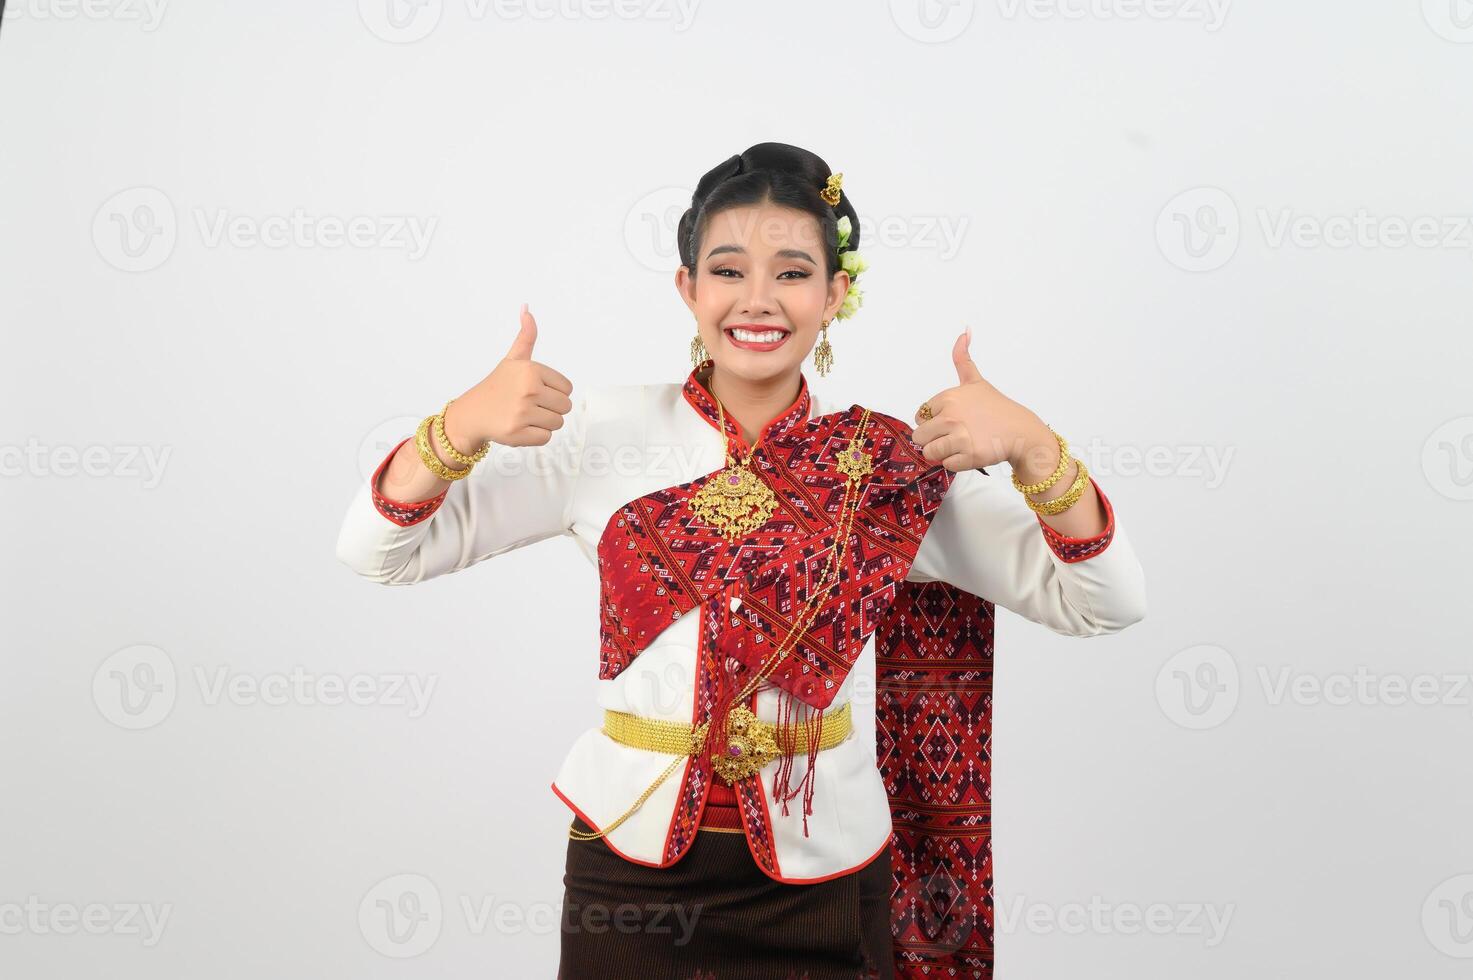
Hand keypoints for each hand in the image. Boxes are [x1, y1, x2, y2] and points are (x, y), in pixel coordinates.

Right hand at [443, 303, 574, 448]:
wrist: (471, 414)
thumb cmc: (496, 386)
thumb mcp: (512, 359)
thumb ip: (526, 336)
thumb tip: (527, 308)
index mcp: (531, 370)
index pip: (567, 388)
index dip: (553, 392)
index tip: (535, 391)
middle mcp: (528, 390)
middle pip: (565, 407)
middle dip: (551, 408)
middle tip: (529, 405)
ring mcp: (522, 413)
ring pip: (558, 423)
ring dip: (544, 423)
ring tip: (524, 416)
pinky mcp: (517, 434)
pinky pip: (546, 438)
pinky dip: (535, 436)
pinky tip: (520, 427)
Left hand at [911, 328, 1046, 471]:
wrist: (1022, 432)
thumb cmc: (996, 408)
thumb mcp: (976, 382)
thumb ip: (963, 359)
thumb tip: (964, 330)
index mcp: (949, 397)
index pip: (920, 416)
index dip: (934, 421)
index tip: (953, 420)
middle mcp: (952, 415)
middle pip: (920, 437)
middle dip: (935, 439)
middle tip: (955, 435)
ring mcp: (960, 437)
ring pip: (930, 453)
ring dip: (944, 453)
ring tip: (962, 445)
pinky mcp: (968, 457)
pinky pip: (946, 465)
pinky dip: (957, 463)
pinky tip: (972, 452)